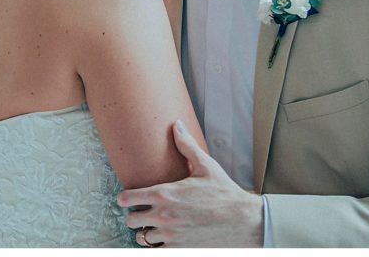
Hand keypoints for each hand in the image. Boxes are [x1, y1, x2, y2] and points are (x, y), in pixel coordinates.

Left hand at [117, 120, 263, 247]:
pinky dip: (158, 246)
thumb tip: (176, 125)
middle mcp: (163, 216)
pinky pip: (156, 251)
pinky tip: (165, 239)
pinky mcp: (179, 249)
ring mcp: (170, 235)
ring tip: (154, 226)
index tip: (126, 199)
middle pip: (131, 220)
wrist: (243, 221)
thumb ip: (186, 146)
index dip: (124, 198)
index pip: (127, 199)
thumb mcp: (206, 166)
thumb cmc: (225, 193)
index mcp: (165, 193)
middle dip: (134, 215)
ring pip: (142, 238)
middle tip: (142, 212)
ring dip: (146, 232)